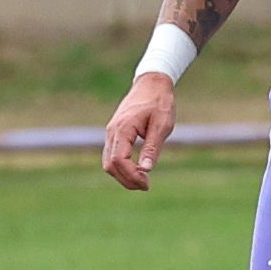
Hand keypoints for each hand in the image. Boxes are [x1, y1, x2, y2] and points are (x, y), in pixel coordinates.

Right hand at [102, 73, 176, 190]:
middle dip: (126, 180)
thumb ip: (152, 148)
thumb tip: (146, 170)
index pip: (119, 160)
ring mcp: (111, 133)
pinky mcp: (114, 134)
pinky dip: (121, 167)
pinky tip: (137, 171)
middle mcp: (112, 132)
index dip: (131, 175)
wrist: (151, 84)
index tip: (147, 182)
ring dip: (123, 176)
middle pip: (110, 165)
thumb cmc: (159, 103)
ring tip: (143, 181)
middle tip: (146, 186)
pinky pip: (111, 156)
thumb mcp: (162, 125)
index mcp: (123, 128)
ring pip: (108, 162)